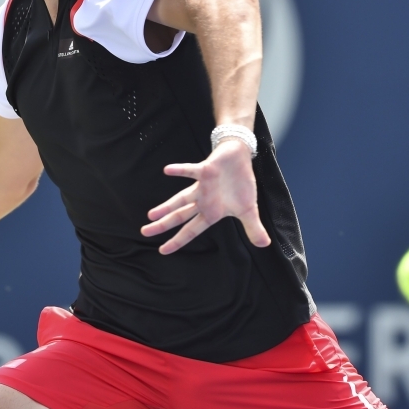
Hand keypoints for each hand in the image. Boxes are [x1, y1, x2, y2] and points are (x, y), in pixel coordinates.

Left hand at [140, 140, 270, 253]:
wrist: (239, 157)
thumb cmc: (240, 184)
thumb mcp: (249, 210)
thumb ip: (253, 228)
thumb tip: (264, 245)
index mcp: (211, 213)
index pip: (191, 230)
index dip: (178, 240)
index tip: (162, 251)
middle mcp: (203, 201)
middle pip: (179, 216)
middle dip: (163, 225)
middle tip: (144, 232)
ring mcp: (202, 186)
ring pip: (181, 198)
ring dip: (167, 206)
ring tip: (150, 215)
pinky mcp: (206, 170)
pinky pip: (191, 171)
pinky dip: (180, 171)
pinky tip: (167, 170)